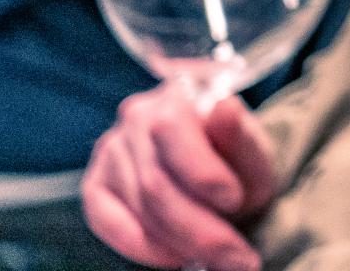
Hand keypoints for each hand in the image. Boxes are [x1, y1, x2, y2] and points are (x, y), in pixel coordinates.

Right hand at [82, 87, 278, 270]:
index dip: (202, 172)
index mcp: (177, 96)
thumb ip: (241, 136)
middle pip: (156, 182)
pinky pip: (108, 223)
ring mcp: (110, 152)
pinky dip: (144, 248)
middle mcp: (135, 118)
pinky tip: (177, 257)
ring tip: (222, 260)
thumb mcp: (254, 149)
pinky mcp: (96, 187)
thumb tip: (226, 108)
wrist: (223, 174)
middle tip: (238, 258)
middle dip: (201, 228)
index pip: (172, 130)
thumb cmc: (238, 159)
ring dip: (182, 243)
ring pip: (139, 207)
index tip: (237, 201)